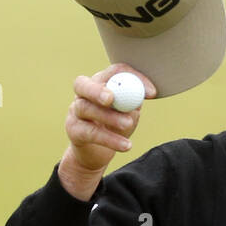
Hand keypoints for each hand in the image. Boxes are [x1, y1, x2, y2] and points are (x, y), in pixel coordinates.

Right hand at [58, 64, 155, 200]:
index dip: (132, 78)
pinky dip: (110, 139)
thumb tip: (144, 94)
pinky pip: (91, 133)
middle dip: (97, 90)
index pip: (114, 72)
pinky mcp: (73, 130)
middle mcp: (83, 93)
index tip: (152, 93)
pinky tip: (126, 146)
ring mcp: (75, 111)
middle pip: (84, 85)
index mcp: (100, 83)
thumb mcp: (128, 113)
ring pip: (87, 109)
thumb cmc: (114, 126)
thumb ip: (133, 101)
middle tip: (111, 98)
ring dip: (110, 116)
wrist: (97, 153)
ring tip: (128, 124)